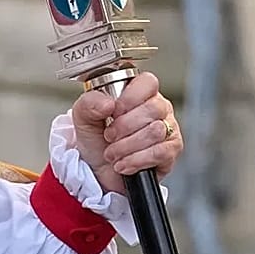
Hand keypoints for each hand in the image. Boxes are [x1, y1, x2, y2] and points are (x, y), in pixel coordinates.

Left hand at [69, 71, 180, 195]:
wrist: (98, 171)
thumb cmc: (96, 139)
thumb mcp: (83, 117)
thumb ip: (90, 103)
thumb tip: (108, 103)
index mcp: (139, 93)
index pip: (148, 82)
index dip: (130, 98)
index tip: (113, 112)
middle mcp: (158, 108)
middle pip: (153, 108)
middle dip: (124, 127)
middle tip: (109, 136)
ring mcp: (168, 129)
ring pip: (156, 131)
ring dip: (127, 146)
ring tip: (113, 153)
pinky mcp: (170, 152)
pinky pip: (160, 152)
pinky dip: (136, 160)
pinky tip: (123, 163)